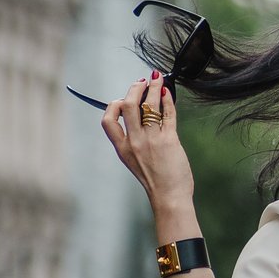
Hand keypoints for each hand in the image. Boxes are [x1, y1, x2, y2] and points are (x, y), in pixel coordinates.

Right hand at [101, 73, 194, 215]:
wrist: (169, 198)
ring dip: (154, 88)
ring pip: (150, 105)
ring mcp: (152, 141)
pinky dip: (168, 100)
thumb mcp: (134, 160)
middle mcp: (135, 142)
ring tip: (158, 80)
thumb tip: (139, 113)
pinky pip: (167, 113)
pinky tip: (168, 93)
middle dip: (135, 88)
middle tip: (142, 81)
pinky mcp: (169, 140)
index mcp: (122, 148)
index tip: (122, 99)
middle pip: (129, 105)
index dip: (113, 105)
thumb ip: (132, 140)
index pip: (108, 120)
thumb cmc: (154, 180)